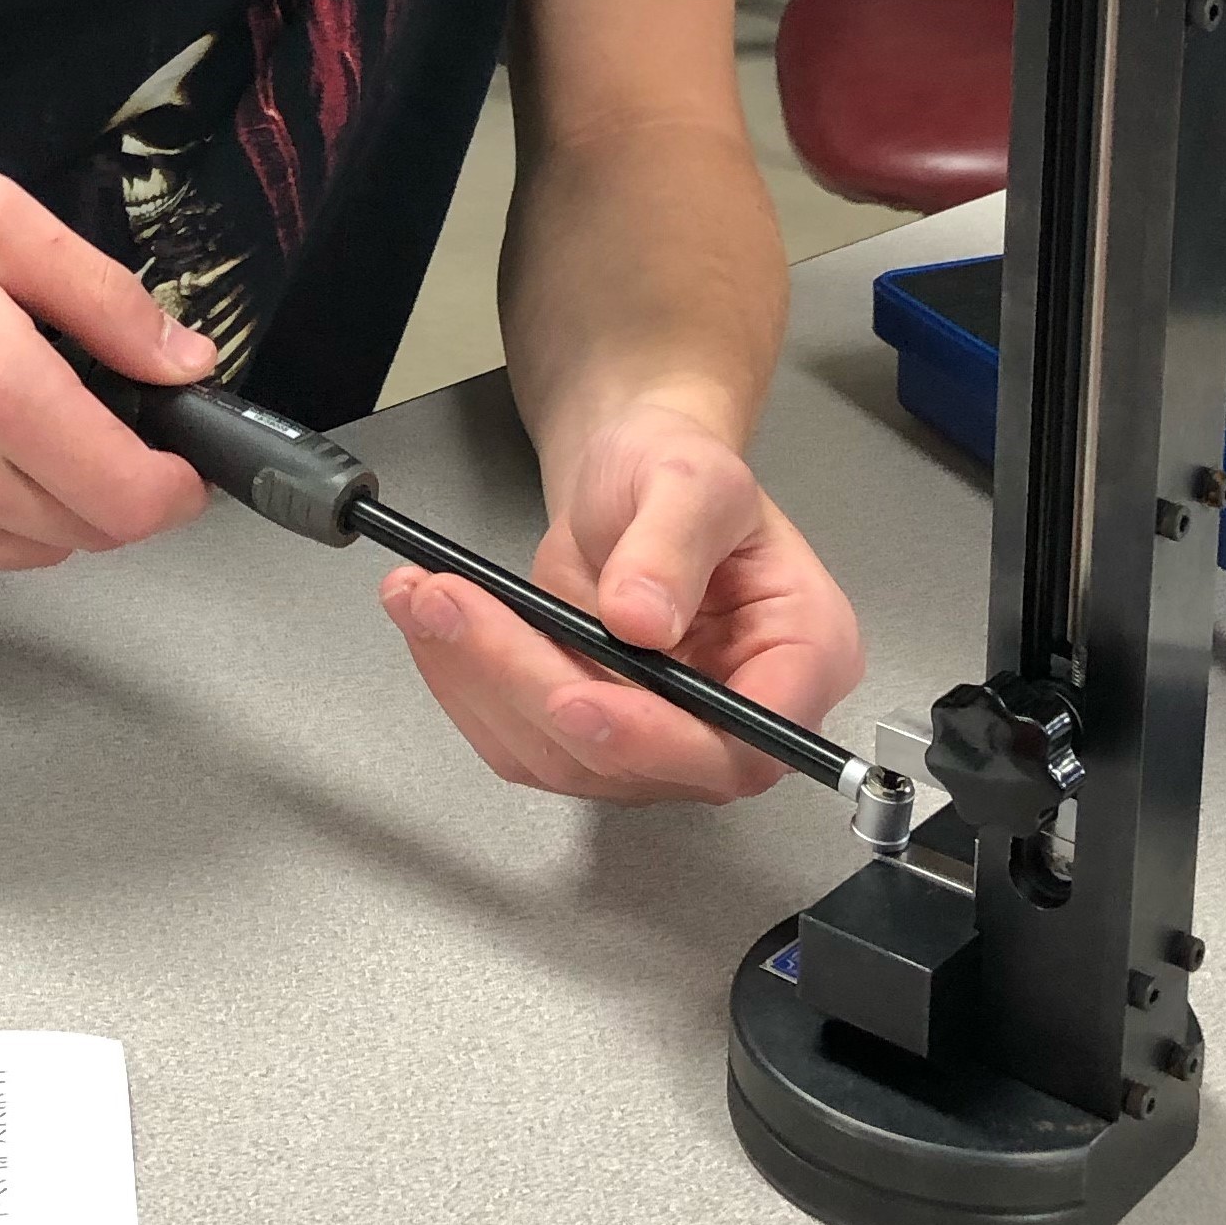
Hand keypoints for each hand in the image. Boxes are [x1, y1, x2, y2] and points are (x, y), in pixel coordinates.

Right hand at [0, 165, 214, 579]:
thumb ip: (100, 296)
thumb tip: (185, 362)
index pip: (132, 497)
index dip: (177, 487)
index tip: (182, 460)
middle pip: (88, 531)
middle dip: (112, 485)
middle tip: (90, 420)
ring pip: (25, 550)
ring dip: (44, 503)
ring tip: (3, 425)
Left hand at [378, 394, 861, 803]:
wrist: (630, 474)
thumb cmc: (678, 466)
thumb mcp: (690, 475)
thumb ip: (674, 542)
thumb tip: (642, 621)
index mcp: (800, 657)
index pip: (746, 741)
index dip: (661, 741)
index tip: (577, 701)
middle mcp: (736, 718)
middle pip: (640, 758)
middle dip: (534, 688)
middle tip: (455, 609)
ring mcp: (663, 737)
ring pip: (566, 756)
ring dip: (482, 682)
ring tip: (424, 597)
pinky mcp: (595, 734)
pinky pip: (522, 739)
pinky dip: (466, 683)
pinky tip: (431, 623)